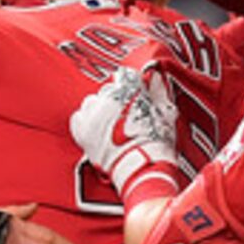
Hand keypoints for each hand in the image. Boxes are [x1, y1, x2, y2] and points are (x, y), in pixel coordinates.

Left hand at [69, 63, 183, 197]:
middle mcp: (109, 98)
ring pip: (92, 102)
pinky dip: (85, 122)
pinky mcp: (83, 130)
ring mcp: (94, 113)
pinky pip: (78, 118)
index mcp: (129, 89)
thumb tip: (155, 78)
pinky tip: (95, 129)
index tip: (136, 94)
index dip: (133, 87)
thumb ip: (158, 91)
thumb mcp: (165, 113)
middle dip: (117, 100)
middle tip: (125, 115)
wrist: (142, 166)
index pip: (127, 77)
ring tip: (110, 124)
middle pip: (109, 90)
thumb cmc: (155, 145)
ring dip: (99, 110)